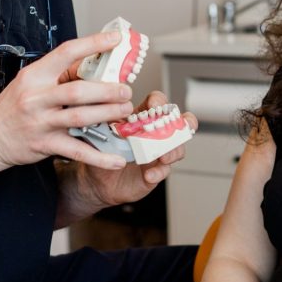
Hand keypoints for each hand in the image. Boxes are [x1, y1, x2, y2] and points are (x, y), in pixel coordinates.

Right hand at [0, 31, 135, 170]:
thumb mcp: (30, 82)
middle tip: (126, 89)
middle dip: (107, 90)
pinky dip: (100, 157)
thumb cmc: (12, 107)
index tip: (115, 38)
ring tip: (125, 111)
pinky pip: (77, 150)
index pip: (66, 52)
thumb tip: (93, 63)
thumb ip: (58, 74)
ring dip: (107, 114)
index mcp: (35, 75)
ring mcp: (40, 122)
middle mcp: (37, 97)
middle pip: (78, 90)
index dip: (93, 43)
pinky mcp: (44, 144)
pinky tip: (116, 158)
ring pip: (80, 117)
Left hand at [75, 90, 198, 209]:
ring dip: (173, 150)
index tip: (155, 106)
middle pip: (179, 123)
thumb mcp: (101, 132)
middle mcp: (154, 134)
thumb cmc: (100, 152)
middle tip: (176, 128)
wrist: (97, 180)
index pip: (158, 103)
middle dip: (184, 123)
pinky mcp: (156, 172)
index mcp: (142, 119)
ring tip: (163, 156)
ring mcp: (157, 153)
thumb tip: (105, 108)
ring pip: (178, 148)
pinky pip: (165, 171)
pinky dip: (159, 172)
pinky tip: (149, 174)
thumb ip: (106, 121)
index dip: (159, 101)